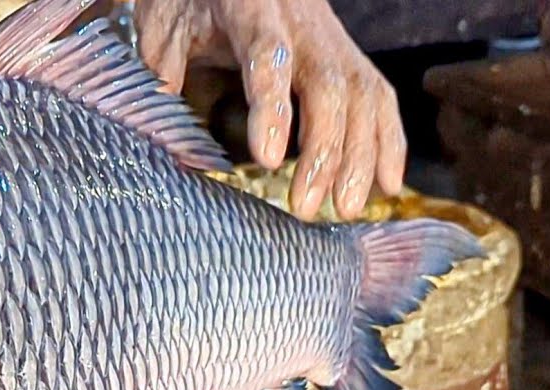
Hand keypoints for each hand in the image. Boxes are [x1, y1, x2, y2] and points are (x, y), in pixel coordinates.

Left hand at [134, 0, 406, 219]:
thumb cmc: (192, 0)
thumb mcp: (165, 24)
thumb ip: (164, 70)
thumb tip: (163, 128)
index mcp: (251, 8)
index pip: (267, 57)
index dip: (271, 107)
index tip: (267, 158)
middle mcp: (303, 23)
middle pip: (328, 85)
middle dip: (323, 151)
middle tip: (306, 207)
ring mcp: (331, 39)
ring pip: (360, 94)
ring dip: (359, 157)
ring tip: (344, 209)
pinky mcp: (349, 55)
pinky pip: (378, 97)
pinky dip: (387, 141)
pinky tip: (387, 184)